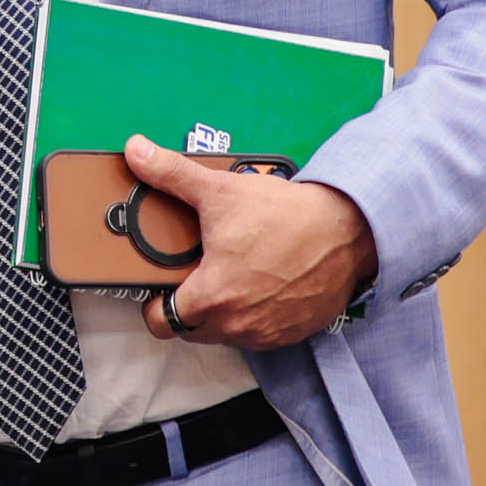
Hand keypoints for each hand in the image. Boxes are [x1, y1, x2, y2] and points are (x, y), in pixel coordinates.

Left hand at [124, 135, 377, 349]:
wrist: (348, 230)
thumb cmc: (285, 215)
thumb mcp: (220, 190)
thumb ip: (170, 174)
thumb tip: (137, 152)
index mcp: (211, 298)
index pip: (161, 323)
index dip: (154, 305)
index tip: (161, 287)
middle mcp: (237, 325)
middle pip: (191, 331)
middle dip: (187, 307)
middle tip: (195, 274)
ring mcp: (268, 332)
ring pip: (226, 334)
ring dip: (221, 313)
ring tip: (228, 276)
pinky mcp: (294, 332)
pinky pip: (260, 334)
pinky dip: (254, 316)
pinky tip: (258, 286)